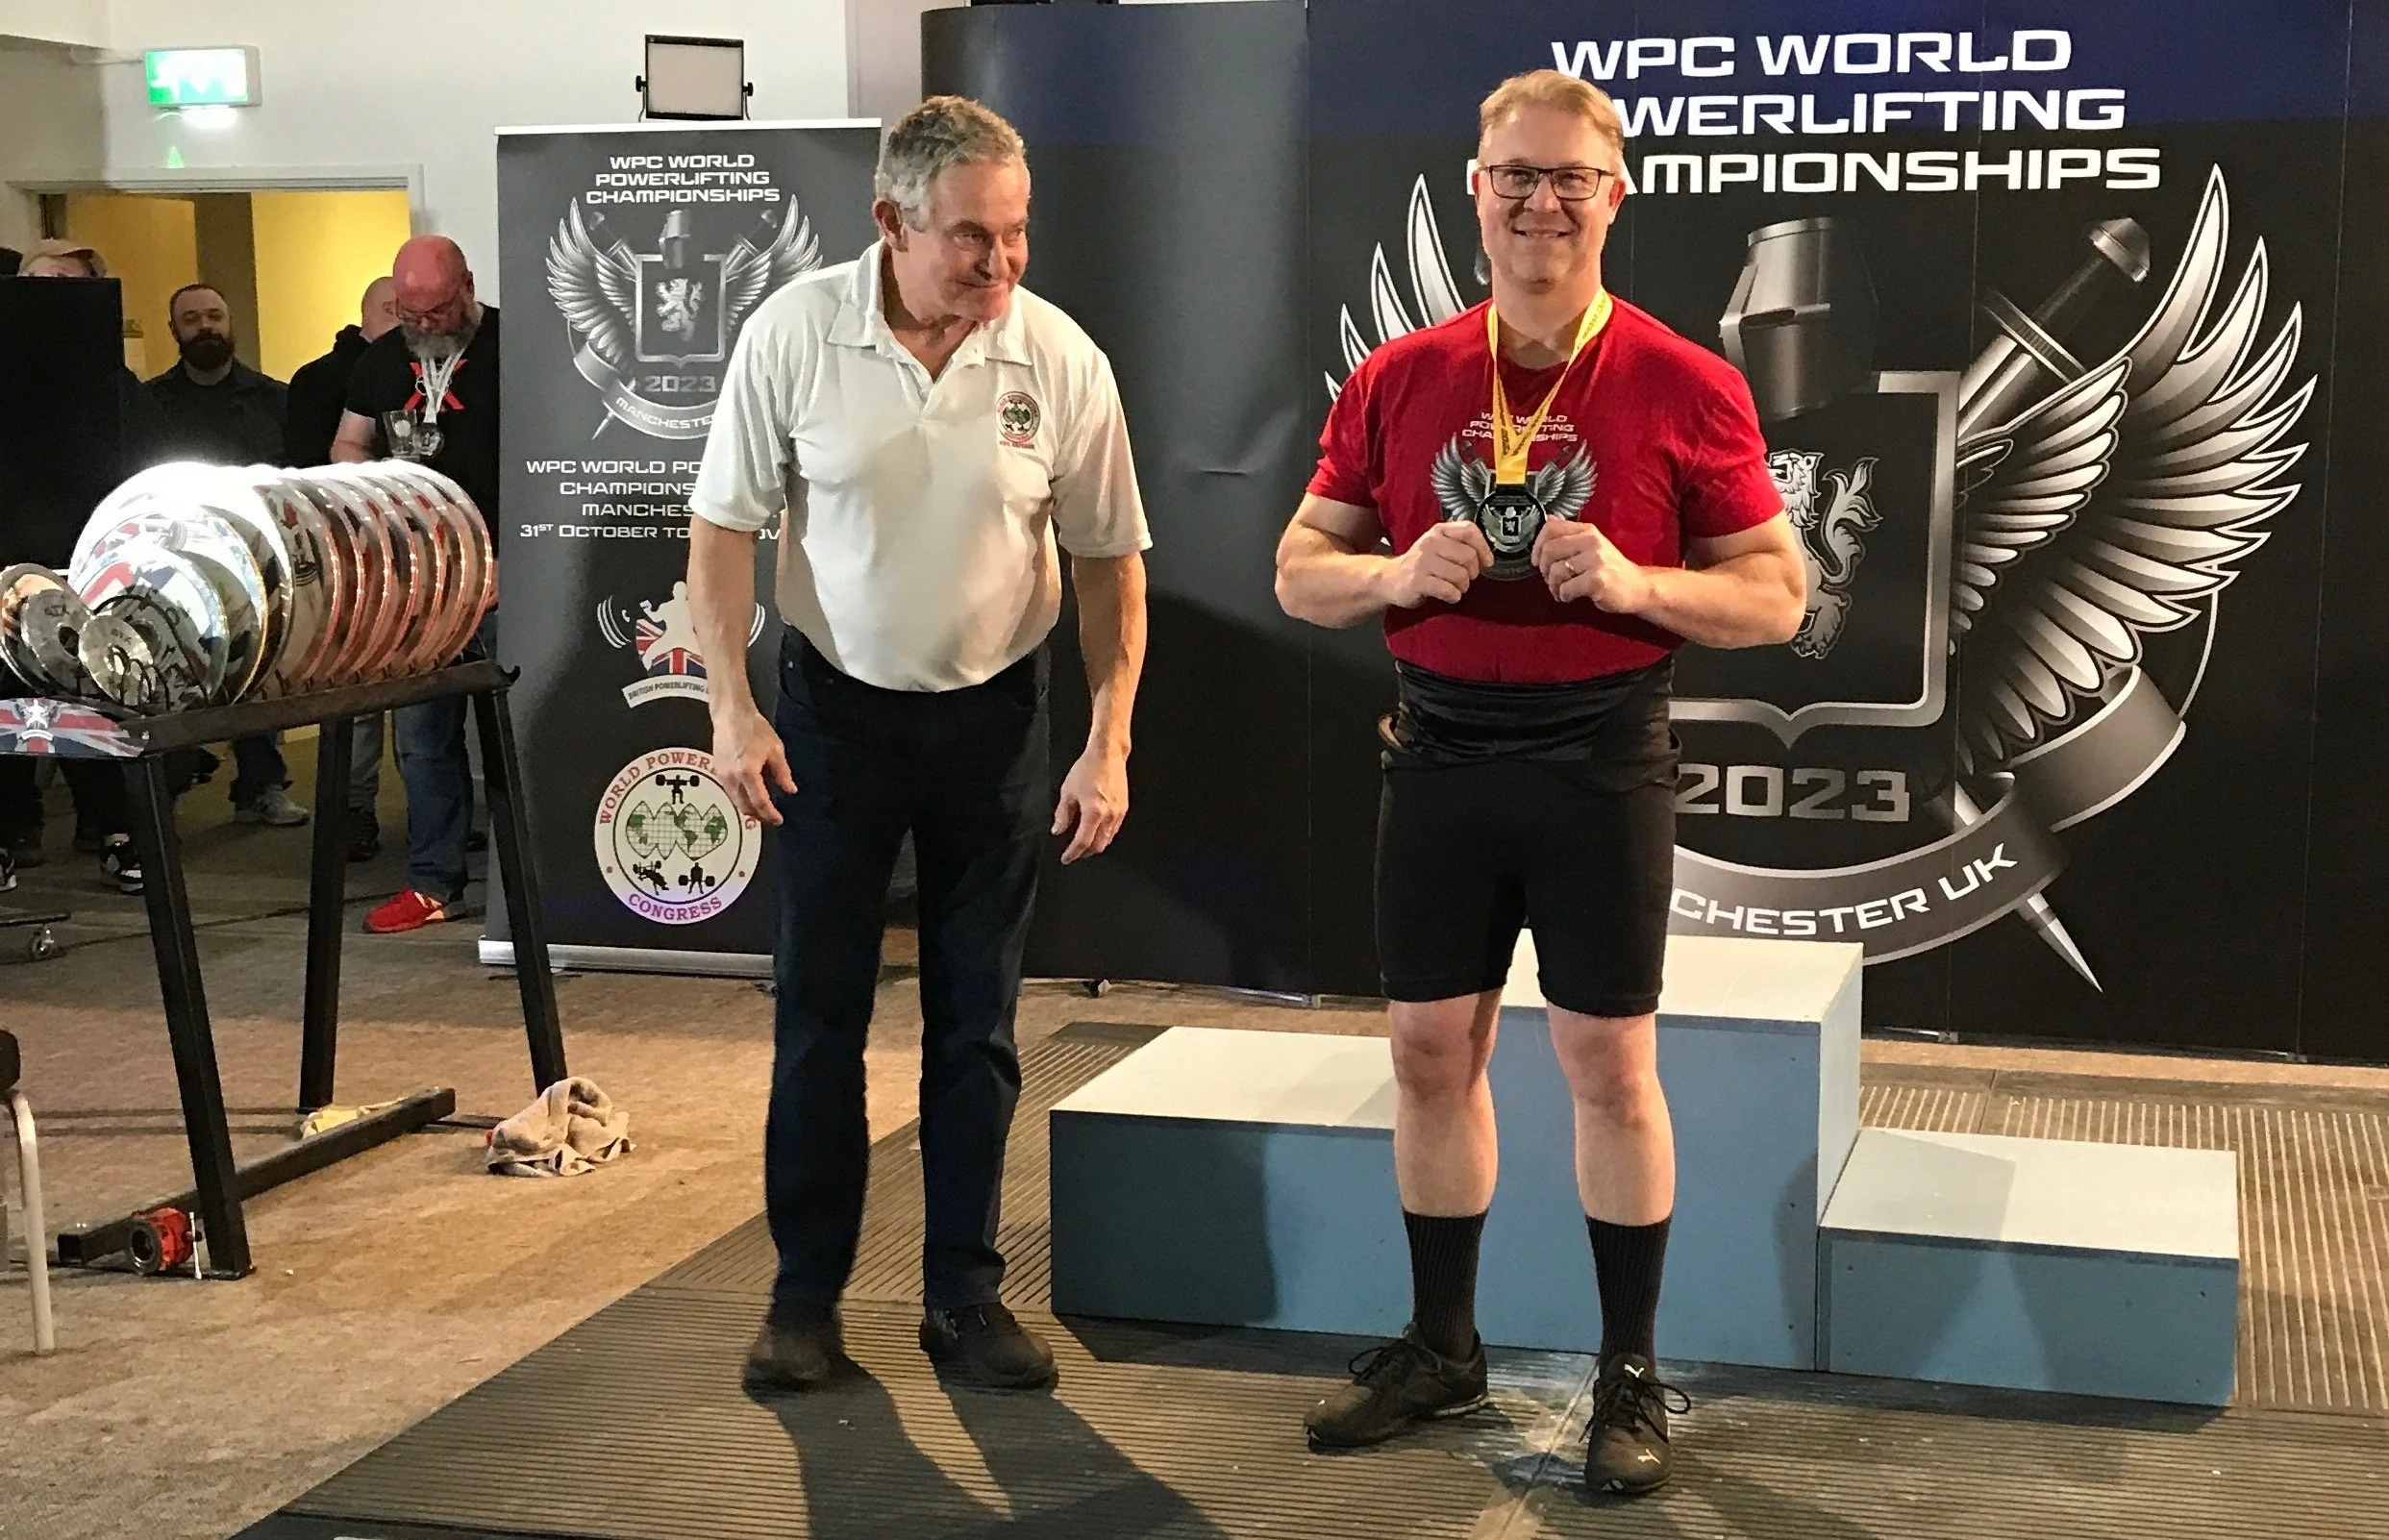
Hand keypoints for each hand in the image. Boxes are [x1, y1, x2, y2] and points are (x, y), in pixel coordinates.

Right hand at [712, 704, 796, 826]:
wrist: (731, 715)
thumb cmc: (754, 729)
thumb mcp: (775, 750)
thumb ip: (783, 773)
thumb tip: (790, 790)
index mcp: (748, 772)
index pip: (759, 802)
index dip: (770, 814)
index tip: (778, 819)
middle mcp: (732, 777)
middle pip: (744, 806)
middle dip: (758, 815)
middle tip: (770, 818)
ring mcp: (722, 774)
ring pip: (735, 801)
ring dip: (748, 808)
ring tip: (761, 810)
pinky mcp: (717, 770)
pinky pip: (729, 791)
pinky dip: (739, 798)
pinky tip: (748, 796)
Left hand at [1053, 746, 1128, 863]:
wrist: (1107, 755)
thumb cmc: (1088, 768)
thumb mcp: (1068, 791)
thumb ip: (1063, 814)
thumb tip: (1058, 830)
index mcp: (1094, 812)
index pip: (1083, 842)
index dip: (1073, 853)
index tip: (1066, 858)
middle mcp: (1109, 815)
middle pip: (1098, 846)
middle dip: (1085, 853)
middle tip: (1074, 853)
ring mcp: (1119, 813)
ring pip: (1108, 840)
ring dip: (1095, 845)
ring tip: (1084, 844)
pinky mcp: (1123, 809)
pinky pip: (1114, 830)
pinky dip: (1104, 836)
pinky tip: (1096, 832)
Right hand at [1381, 520, 1493, 607]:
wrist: (1391, 578)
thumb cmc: (1421, 565)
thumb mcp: (1439, 546)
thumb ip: (1461, 545)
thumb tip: (1488, 556)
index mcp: (1439, 531)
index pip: (1469, 530)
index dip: (1484, 548)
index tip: (1487, 562)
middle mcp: (1430, 542)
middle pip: (1468, 556)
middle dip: (1473, 573)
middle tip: (1466, 579)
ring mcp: (1422, 561)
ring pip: (1460, 575)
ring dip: (1463, 587)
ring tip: (1455, 588)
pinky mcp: (1417, 581)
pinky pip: (1448, 590)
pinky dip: (1453, 596)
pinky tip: (1448, 595)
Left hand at [1535, 519, 1652, 612]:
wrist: (1638, 586)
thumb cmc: (1612, 568)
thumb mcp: (1593, 545)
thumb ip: (1570, 534)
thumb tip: (1549, 518)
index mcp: (1588, 531)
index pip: (1551, 528)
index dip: (1537, 545)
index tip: (1537, 560)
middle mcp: (1592, 542)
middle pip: (1549, 550)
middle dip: (1544, 569)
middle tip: (1550, 579)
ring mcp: (1595, 560)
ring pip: (1556, 571)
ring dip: (1553, 586)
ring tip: (1560, 591)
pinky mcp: (1597, 580)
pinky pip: (1566, 588)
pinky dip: (1563, 596)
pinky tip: (1569, 597)